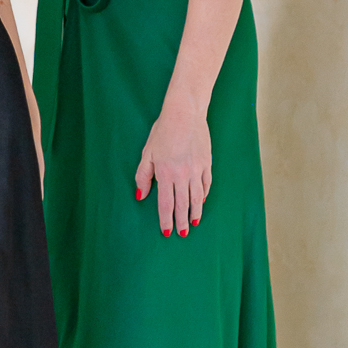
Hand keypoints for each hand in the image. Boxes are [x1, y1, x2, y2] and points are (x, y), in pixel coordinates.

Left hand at [135, 94, 210, 236]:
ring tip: (193, 223)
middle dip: (181, 221)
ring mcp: (196, 169)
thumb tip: (141, 196)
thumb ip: (143, 176)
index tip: (166, 231)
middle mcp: (182, 174)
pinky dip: (204, 195)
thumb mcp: (147, 153)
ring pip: (197, 197)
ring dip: (195, 212)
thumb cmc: (163, 131)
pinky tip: (201, 202)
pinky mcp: (207, 163)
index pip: (166, 203)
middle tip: (182, 234)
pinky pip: (206, 184)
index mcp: (165, 173)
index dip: (166, 219)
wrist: (185, 113)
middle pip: (182, 204)